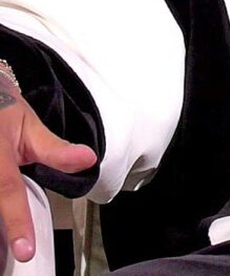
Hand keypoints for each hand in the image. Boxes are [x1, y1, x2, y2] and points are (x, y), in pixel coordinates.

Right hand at [0, 77, 95, 262]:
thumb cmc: (3, 112)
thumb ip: (54, 149)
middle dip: (6, 227)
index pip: (7, 191)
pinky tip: (6, 229)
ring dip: (2, 223)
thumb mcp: (28, 125)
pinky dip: (3, 212)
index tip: (25, 250)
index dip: (16, 222)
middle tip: (23, 249)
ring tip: (11, 244)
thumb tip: (87, 160)